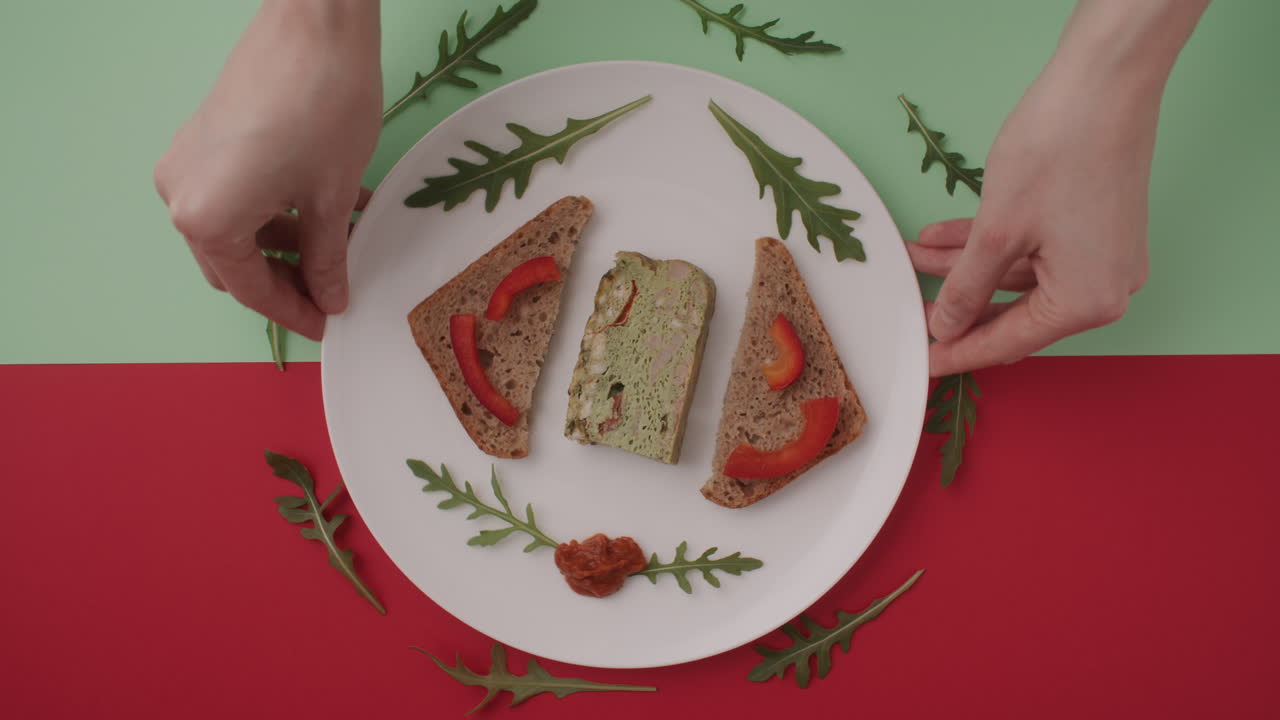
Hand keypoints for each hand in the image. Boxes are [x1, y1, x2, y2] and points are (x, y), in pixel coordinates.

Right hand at [154, 0, 381, 340]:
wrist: (315, 23)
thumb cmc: (323, 105)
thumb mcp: (331, 199)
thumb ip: (326, 259)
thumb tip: (330, 298)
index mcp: (205, 218)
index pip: (251, 290)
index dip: (294, 313)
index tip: (328, 327)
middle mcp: (181, 193)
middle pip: (235, 265)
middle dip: (286, 284)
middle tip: (333, 295)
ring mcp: (188, 162)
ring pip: (237, 231)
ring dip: (286, 246)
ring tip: (342, 248)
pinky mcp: (206, 138)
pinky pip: (236, 196)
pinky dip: (276, 213)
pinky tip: (327, 211)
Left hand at [909, 0, 1208, 376]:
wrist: (1104, 82)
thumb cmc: (1059, 151)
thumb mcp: (996, 233)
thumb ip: (966, 288)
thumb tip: (947, 326)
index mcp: (1088, 301)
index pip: (1009, 342)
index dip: (959, 352)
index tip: (925, 363)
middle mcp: (1105, 287)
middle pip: (1014, 312)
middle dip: (958, 302)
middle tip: (914, 306)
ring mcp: (1103, 256)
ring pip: (1017, 275)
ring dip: (966, 266)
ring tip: (917, 255)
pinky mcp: (1095, 227)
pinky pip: (1034, 250)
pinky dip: (991, 245)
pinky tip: (944, 235)